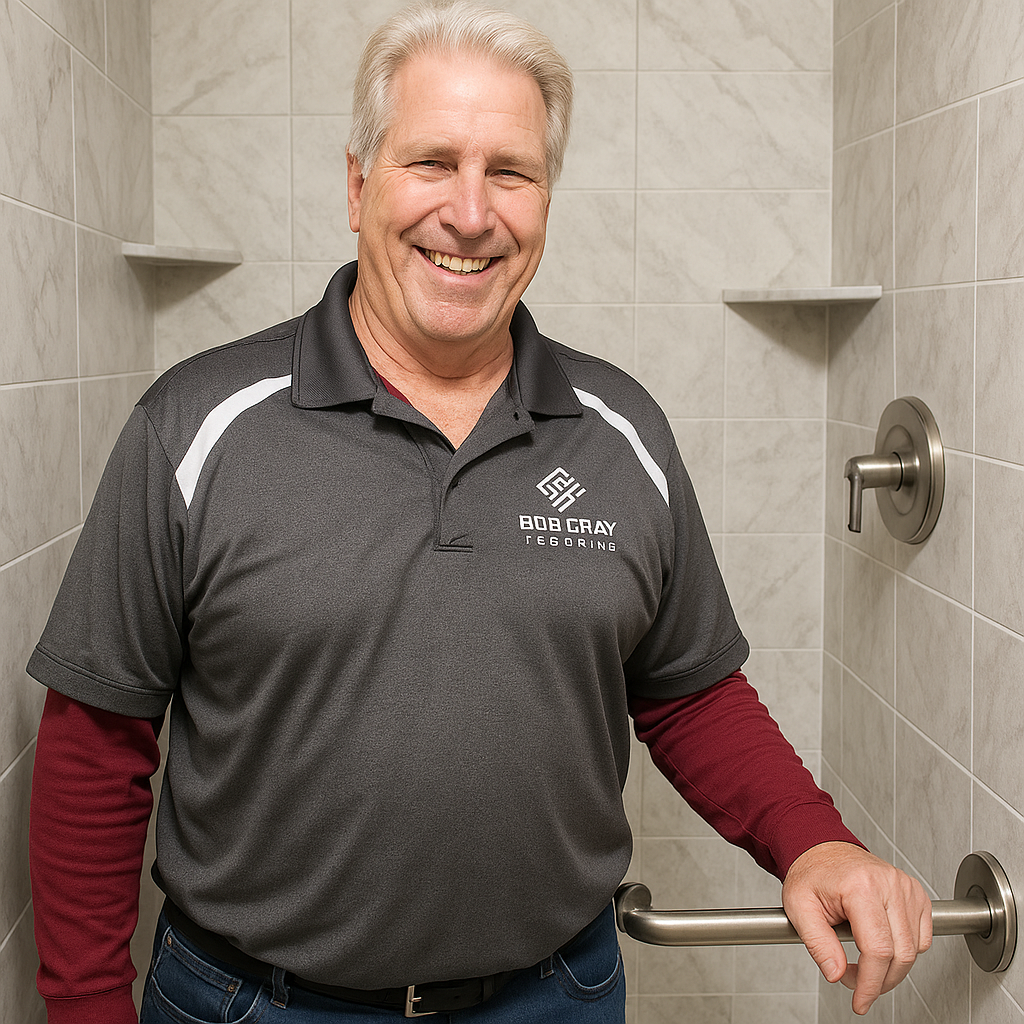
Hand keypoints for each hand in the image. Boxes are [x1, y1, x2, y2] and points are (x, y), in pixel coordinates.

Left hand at [782, 842, 931, 1014]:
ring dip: (891, 969)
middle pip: (901, 954)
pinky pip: (922, 938)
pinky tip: (881, 945)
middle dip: (879, 980)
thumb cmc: (812, 874)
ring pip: (914, 950)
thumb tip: (836, 974)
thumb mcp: (798, 906)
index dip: (870, 983)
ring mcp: (906, 887)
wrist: (823, 851)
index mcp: (861, 886)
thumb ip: (817, 943)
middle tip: (855, 981)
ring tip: (862, 960)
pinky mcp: (916, 894)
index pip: (877, 949)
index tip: (860, 1001)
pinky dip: (905, 951)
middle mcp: (889, 884)